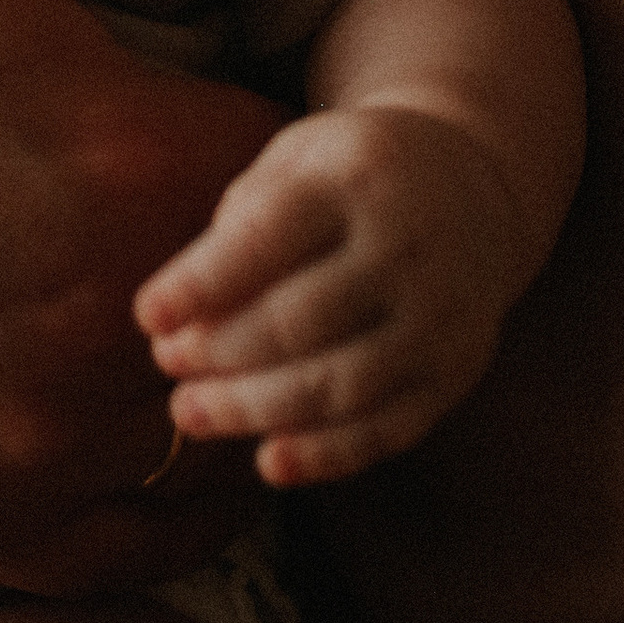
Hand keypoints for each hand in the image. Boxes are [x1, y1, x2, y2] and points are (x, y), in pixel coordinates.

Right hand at [0, 0, 305, 591]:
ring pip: (220, 436)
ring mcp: (41, 443)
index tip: (225, 120)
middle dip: (260, 268)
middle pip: (278, 316)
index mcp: (138, 161)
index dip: (282, 143)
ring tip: (174, 326)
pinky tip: (145, 438)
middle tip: (204, 227)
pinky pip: (137, 549)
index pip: (310, 175)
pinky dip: (164, 501)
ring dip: (217, 381)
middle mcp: (114, 324)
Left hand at [132, 101, 529, 485]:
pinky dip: (326, 456)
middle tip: (166, 363)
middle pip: (301, 319)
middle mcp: (406, 249)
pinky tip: (267, 462)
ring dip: (255, 410)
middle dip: (221, 351)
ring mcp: (439, 318)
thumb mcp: (301, 160)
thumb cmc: (351, 178)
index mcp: (356, 180)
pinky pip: (387, 429)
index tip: (146, 316)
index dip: (201, 283)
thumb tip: (178, 314)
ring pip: (341, 384)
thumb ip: (242, 222)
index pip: (269, 237)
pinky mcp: (454, 374)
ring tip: (189, 411)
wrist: (477, 190)